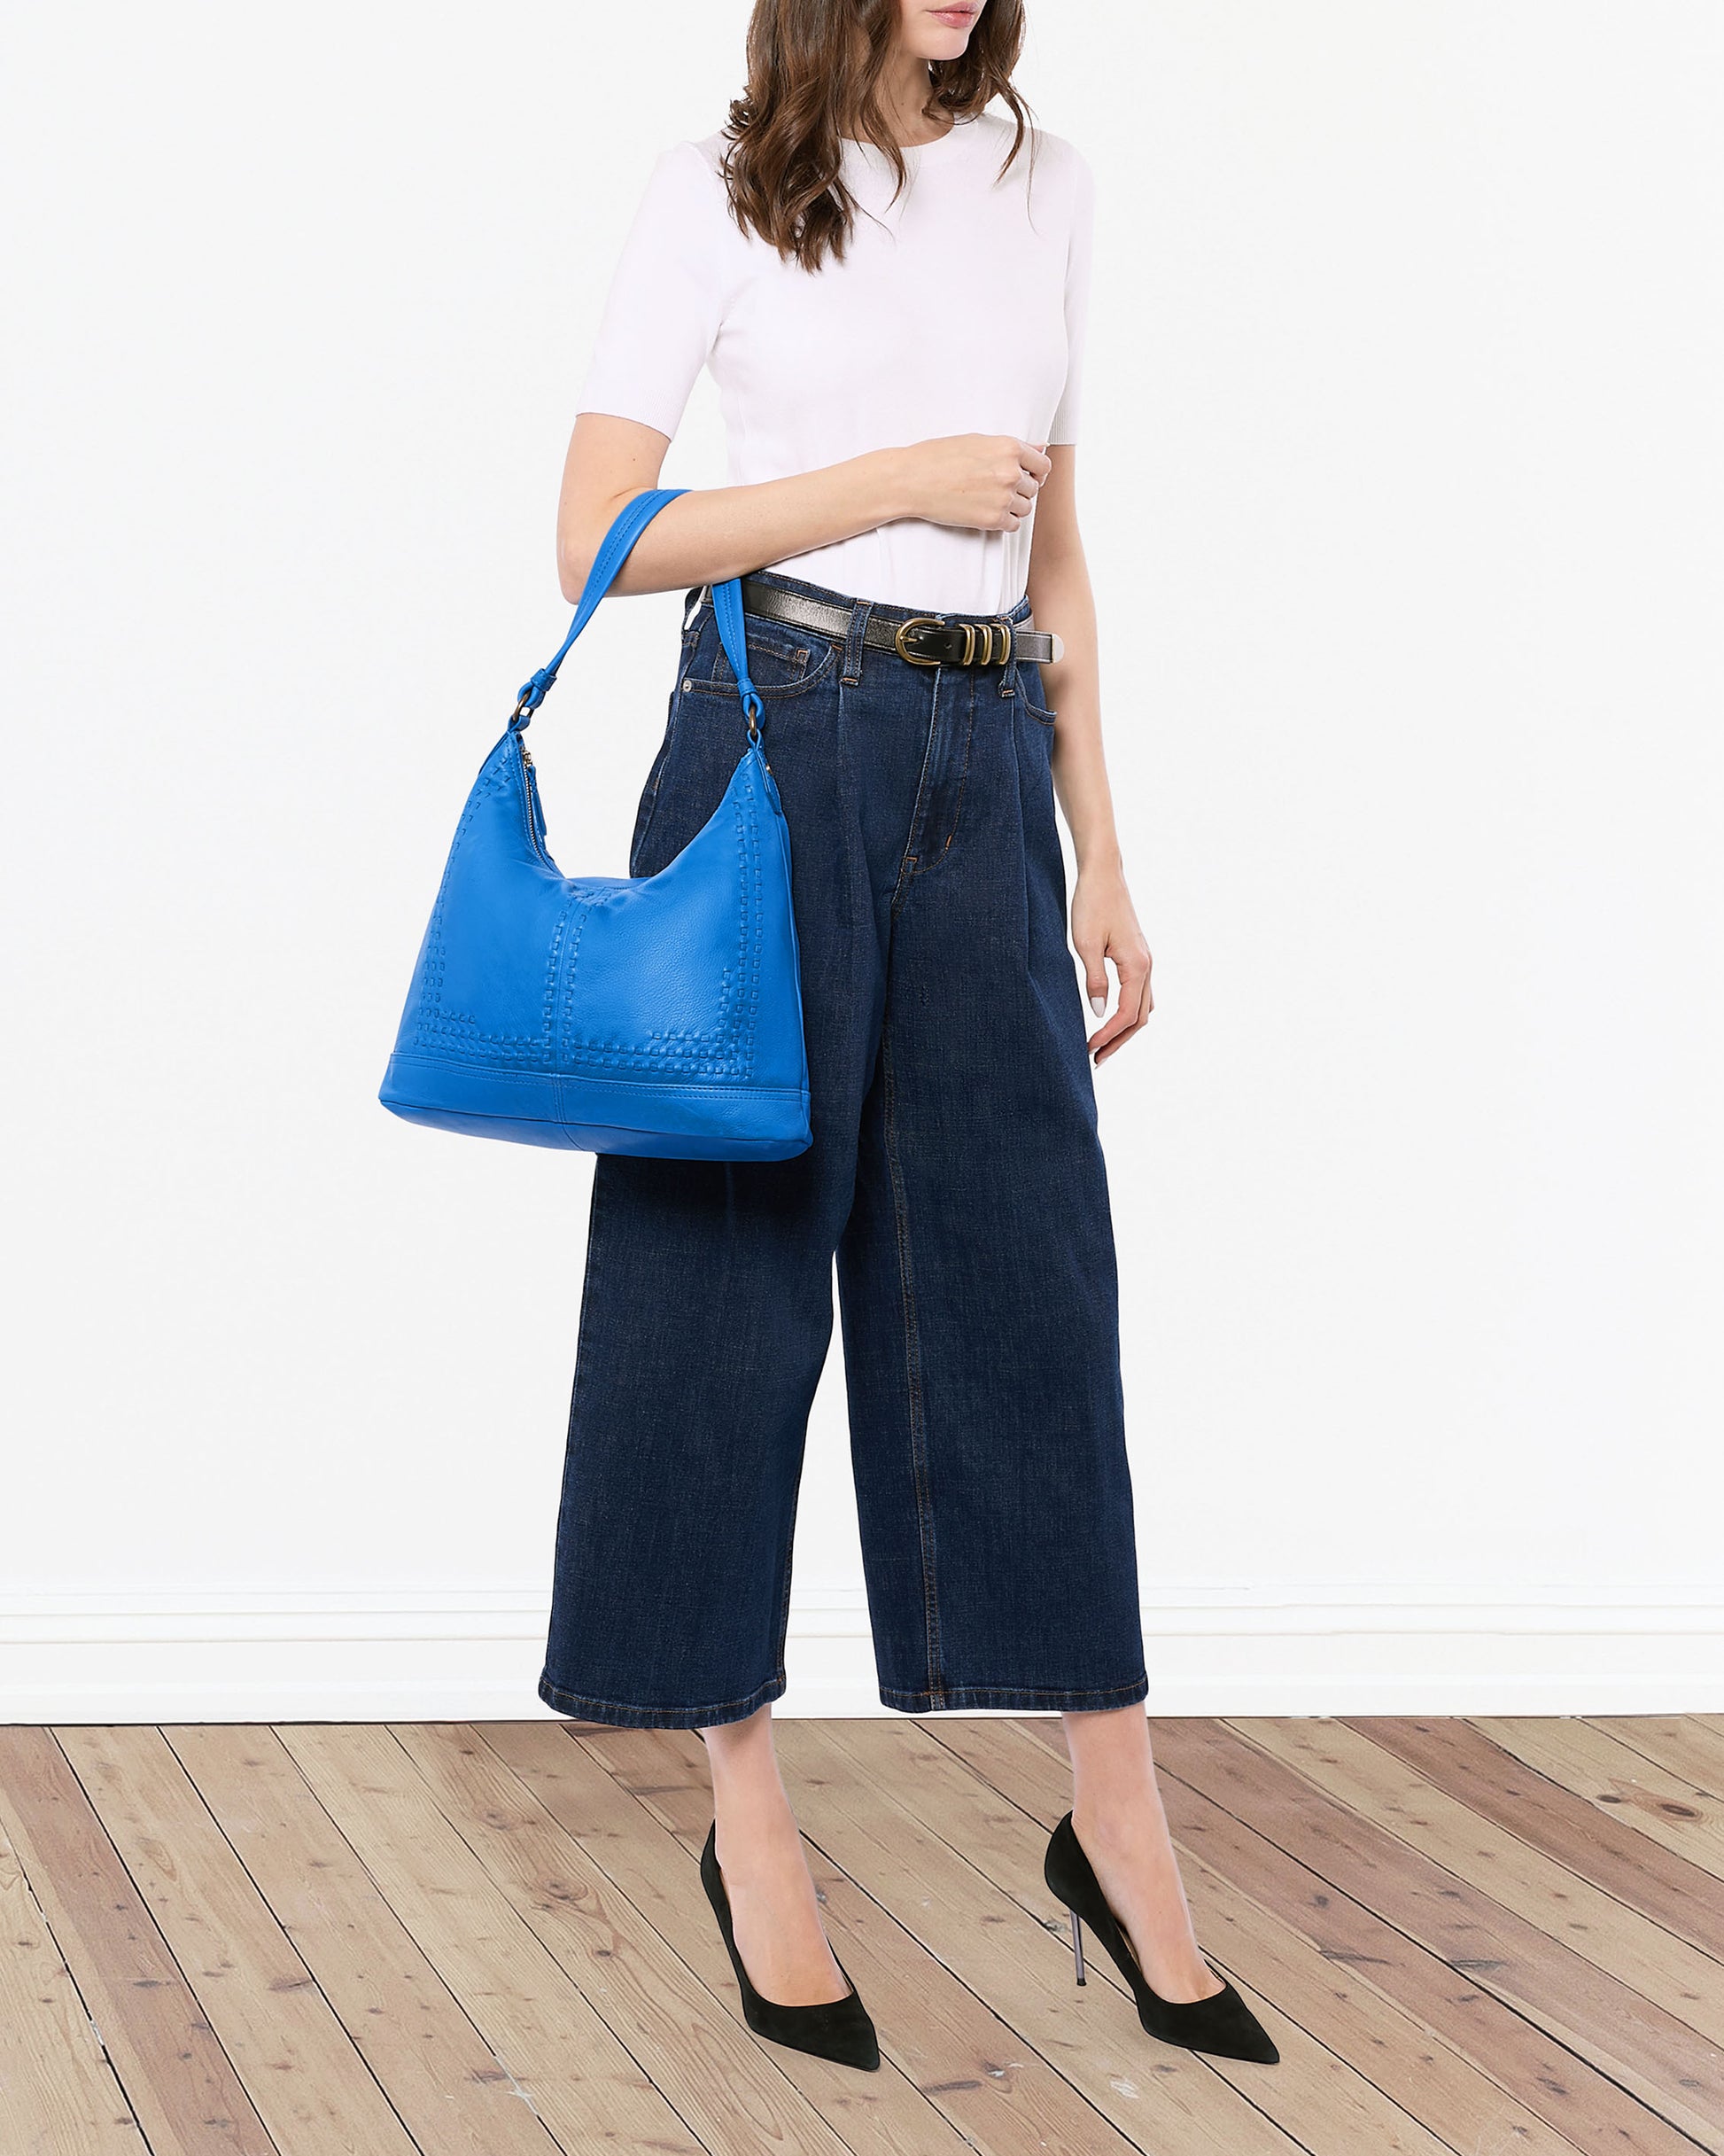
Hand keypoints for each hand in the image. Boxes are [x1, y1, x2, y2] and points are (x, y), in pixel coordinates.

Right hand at [900, 434, 1051, 532]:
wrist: (912, 479)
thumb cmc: (939, 456)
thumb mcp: (978, 441)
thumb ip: (1013, 447)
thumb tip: (1041, 447)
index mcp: (1010, 448)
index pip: (1043, 465)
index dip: (1034, 472)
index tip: (1025, 476)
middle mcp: (1011, 472)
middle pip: (1034, 488)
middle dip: (1019, 489)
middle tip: (995, 487)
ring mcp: (1003, 498)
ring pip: (1025, 507)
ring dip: (1012, 506)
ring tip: (989, 499)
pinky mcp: (993, 520)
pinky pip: (1013, 525)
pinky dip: (1004, 521)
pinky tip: (986, 512)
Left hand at [1072, 864, 1152, 1062]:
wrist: (1103, 873)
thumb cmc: (1091, 904)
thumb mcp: (1085, 945)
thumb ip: (1094, 981)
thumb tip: (1098, 1014)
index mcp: (1137, 966)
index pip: (1126, 1015)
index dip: (1108, 1036)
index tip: (1088, 1050)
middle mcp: (1147, 966)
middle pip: (1140, 1017)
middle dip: (1119, 1041)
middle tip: (1096, 1059)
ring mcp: (1146, 960)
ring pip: (1143, 1007)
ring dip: (1126, 1029)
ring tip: (1103, 1044)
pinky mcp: (1139, 955)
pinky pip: (1140, 992)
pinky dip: (1129, 1011)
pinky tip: (1112, 1016)